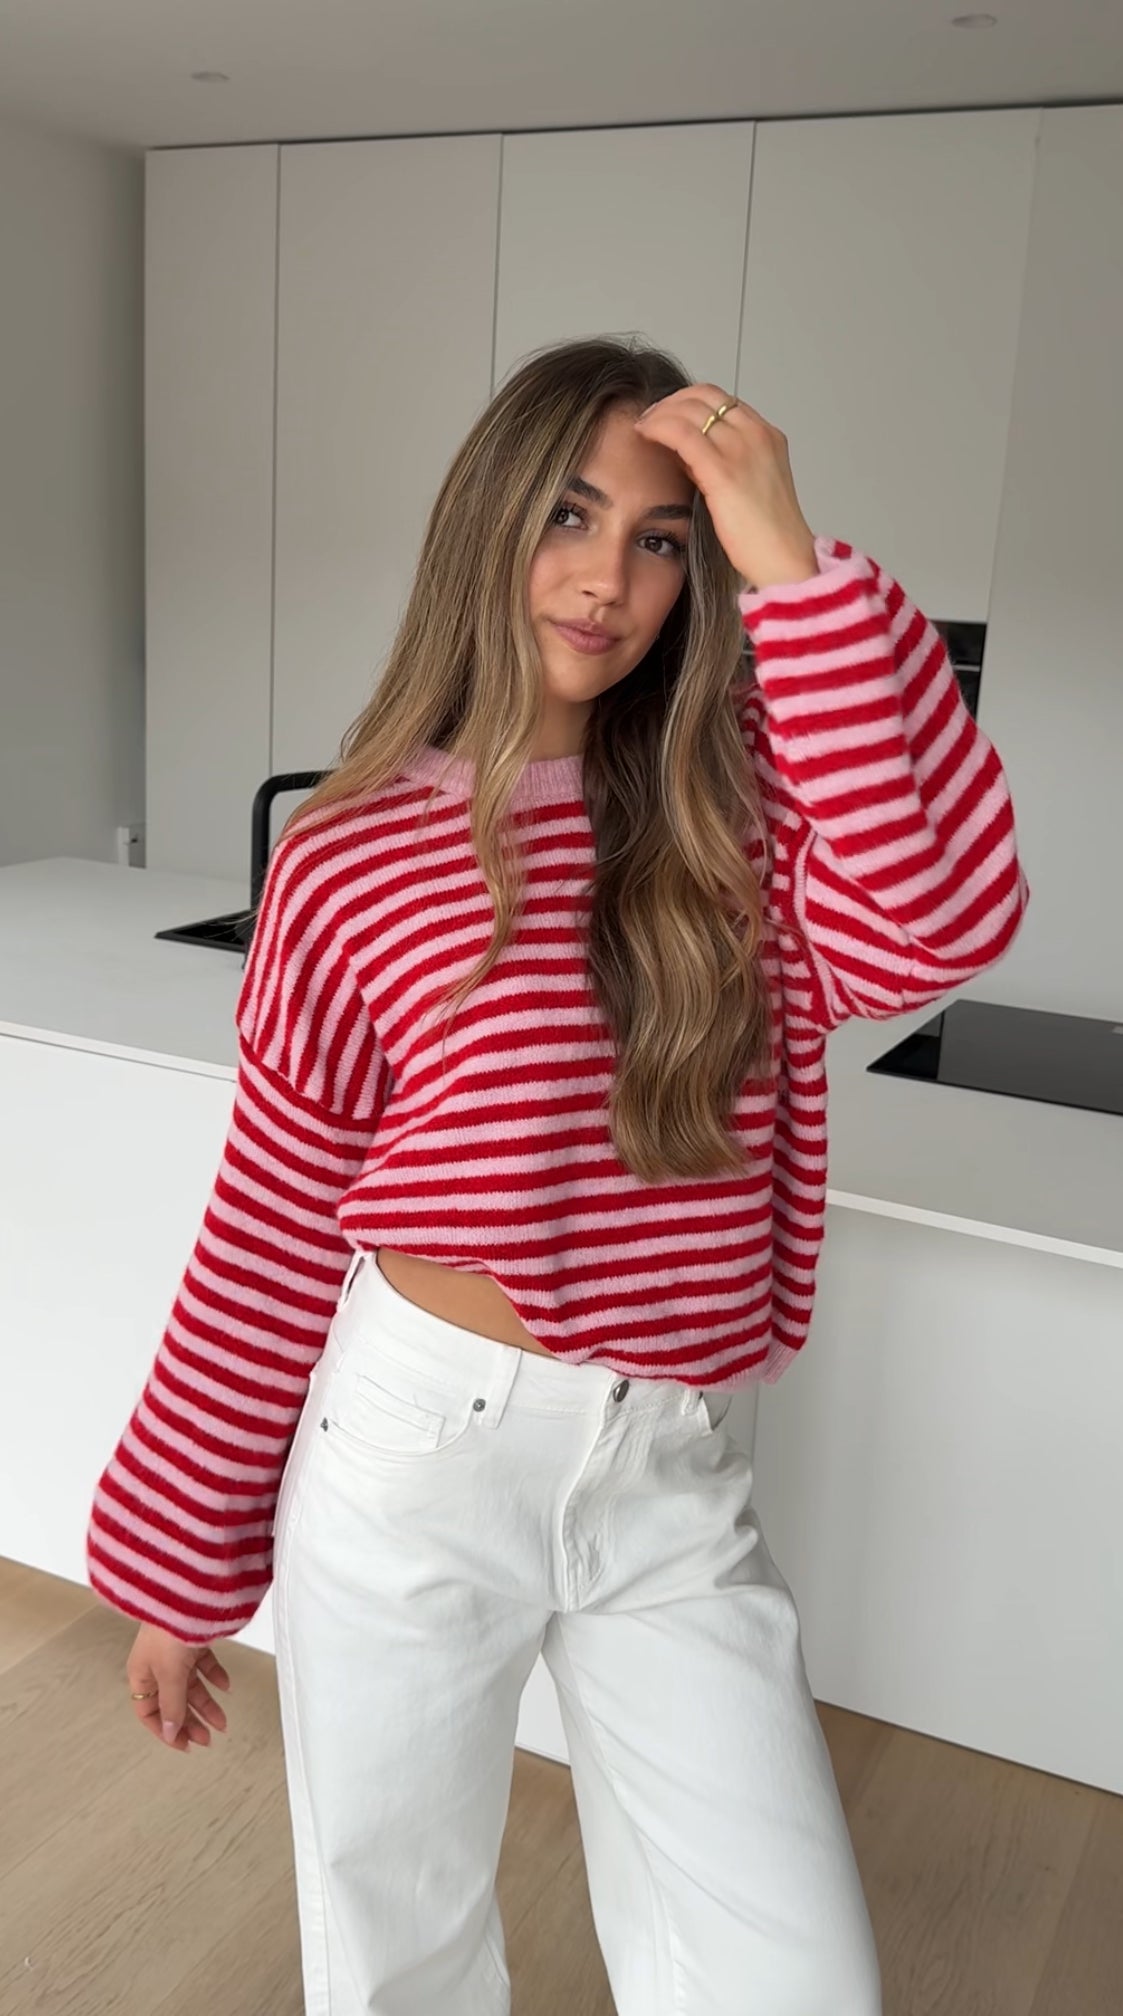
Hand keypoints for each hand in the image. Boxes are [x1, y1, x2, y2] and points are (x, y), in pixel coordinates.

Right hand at [126, 1622, 231, 1751]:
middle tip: (207, 1738)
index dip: (165, 1730)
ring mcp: (175, 1652)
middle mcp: (156, 1664)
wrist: (186, 1592)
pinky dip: (215, 1676)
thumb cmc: (168, 1628)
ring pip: (191, 1686)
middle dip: (190, 1721)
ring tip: (222, 1722)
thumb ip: (172, 1705)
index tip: (184, 1744)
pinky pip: (204, 1664)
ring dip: (207, 1704)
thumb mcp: (169, 1674)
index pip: (149, 1712)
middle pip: (173, 1702)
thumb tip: (172, 1732)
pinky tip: (226, 1686)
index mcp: (141, 1674)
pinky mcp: (193, 1639)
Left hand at [634, 385, 817, 590]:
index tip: (669, 414)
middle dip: (671, 402)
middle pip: (704, 396)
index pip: (722, 399)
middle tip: (649, 417)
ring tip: (642, 427)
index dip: (689, 401)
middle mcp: (756, 434)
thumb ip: (722, 464)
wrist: (784, 560)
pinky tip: (644, 434)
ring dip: (660, 412)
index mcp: (767, 436)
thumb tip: (688, 454)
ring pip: (689, 409)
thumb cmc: (768, 536)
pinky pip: (681, 433)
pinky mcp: (722, 470)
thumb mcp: (750, 487)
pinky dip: (658, 427)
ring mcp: (741, 449)